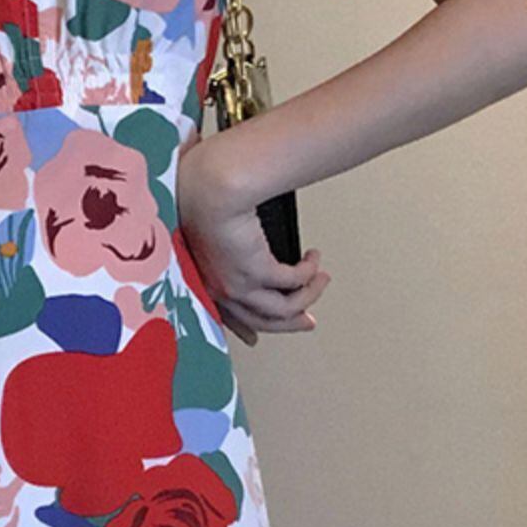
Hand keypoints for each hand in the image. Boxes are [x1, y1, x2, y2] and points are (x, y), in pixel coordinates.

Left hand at [177, 136, 330, 347]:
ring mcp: (238, 284)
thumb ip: (228, 244)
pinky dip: (308, 273)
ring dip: (309, 295)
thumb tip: (249, 246)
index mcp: (205, 279)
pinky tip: (312, 260)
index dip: (244, 330)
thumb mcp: (214, 227)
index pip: (226, 316)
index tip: (255, 338)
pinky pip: (293, 283)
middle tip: (308, 320)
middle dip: (290, 323)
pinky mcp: (256, 272)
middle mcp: (220, 288)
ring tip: (320, 278)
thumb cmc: (206, 198)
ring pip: (284, 309)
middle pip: (262, 321)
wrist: (209, 188)